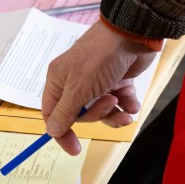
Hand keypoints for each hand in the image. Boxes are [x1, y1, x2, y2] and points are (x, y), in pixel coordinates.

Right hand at [42, 21, 157, 154]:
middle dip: (98, 114)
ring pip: (102, 111)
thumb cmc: (101, 57)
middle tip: (109, 102)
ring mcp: (97, 82)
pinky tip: (132, 101)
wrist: (132, 34)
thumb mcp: (78, 88)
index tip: (73, 149)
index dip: (62, 132)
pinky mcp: (117, 81)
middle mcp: (75, 82)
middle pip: (81, 115)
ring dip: (114, 114)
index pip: (53, 114)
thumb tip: (52, 131)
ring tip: (125, 108)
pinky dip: (126, 104)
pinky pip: (118, 103)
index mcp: (58, 81)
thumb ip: (66, 112)